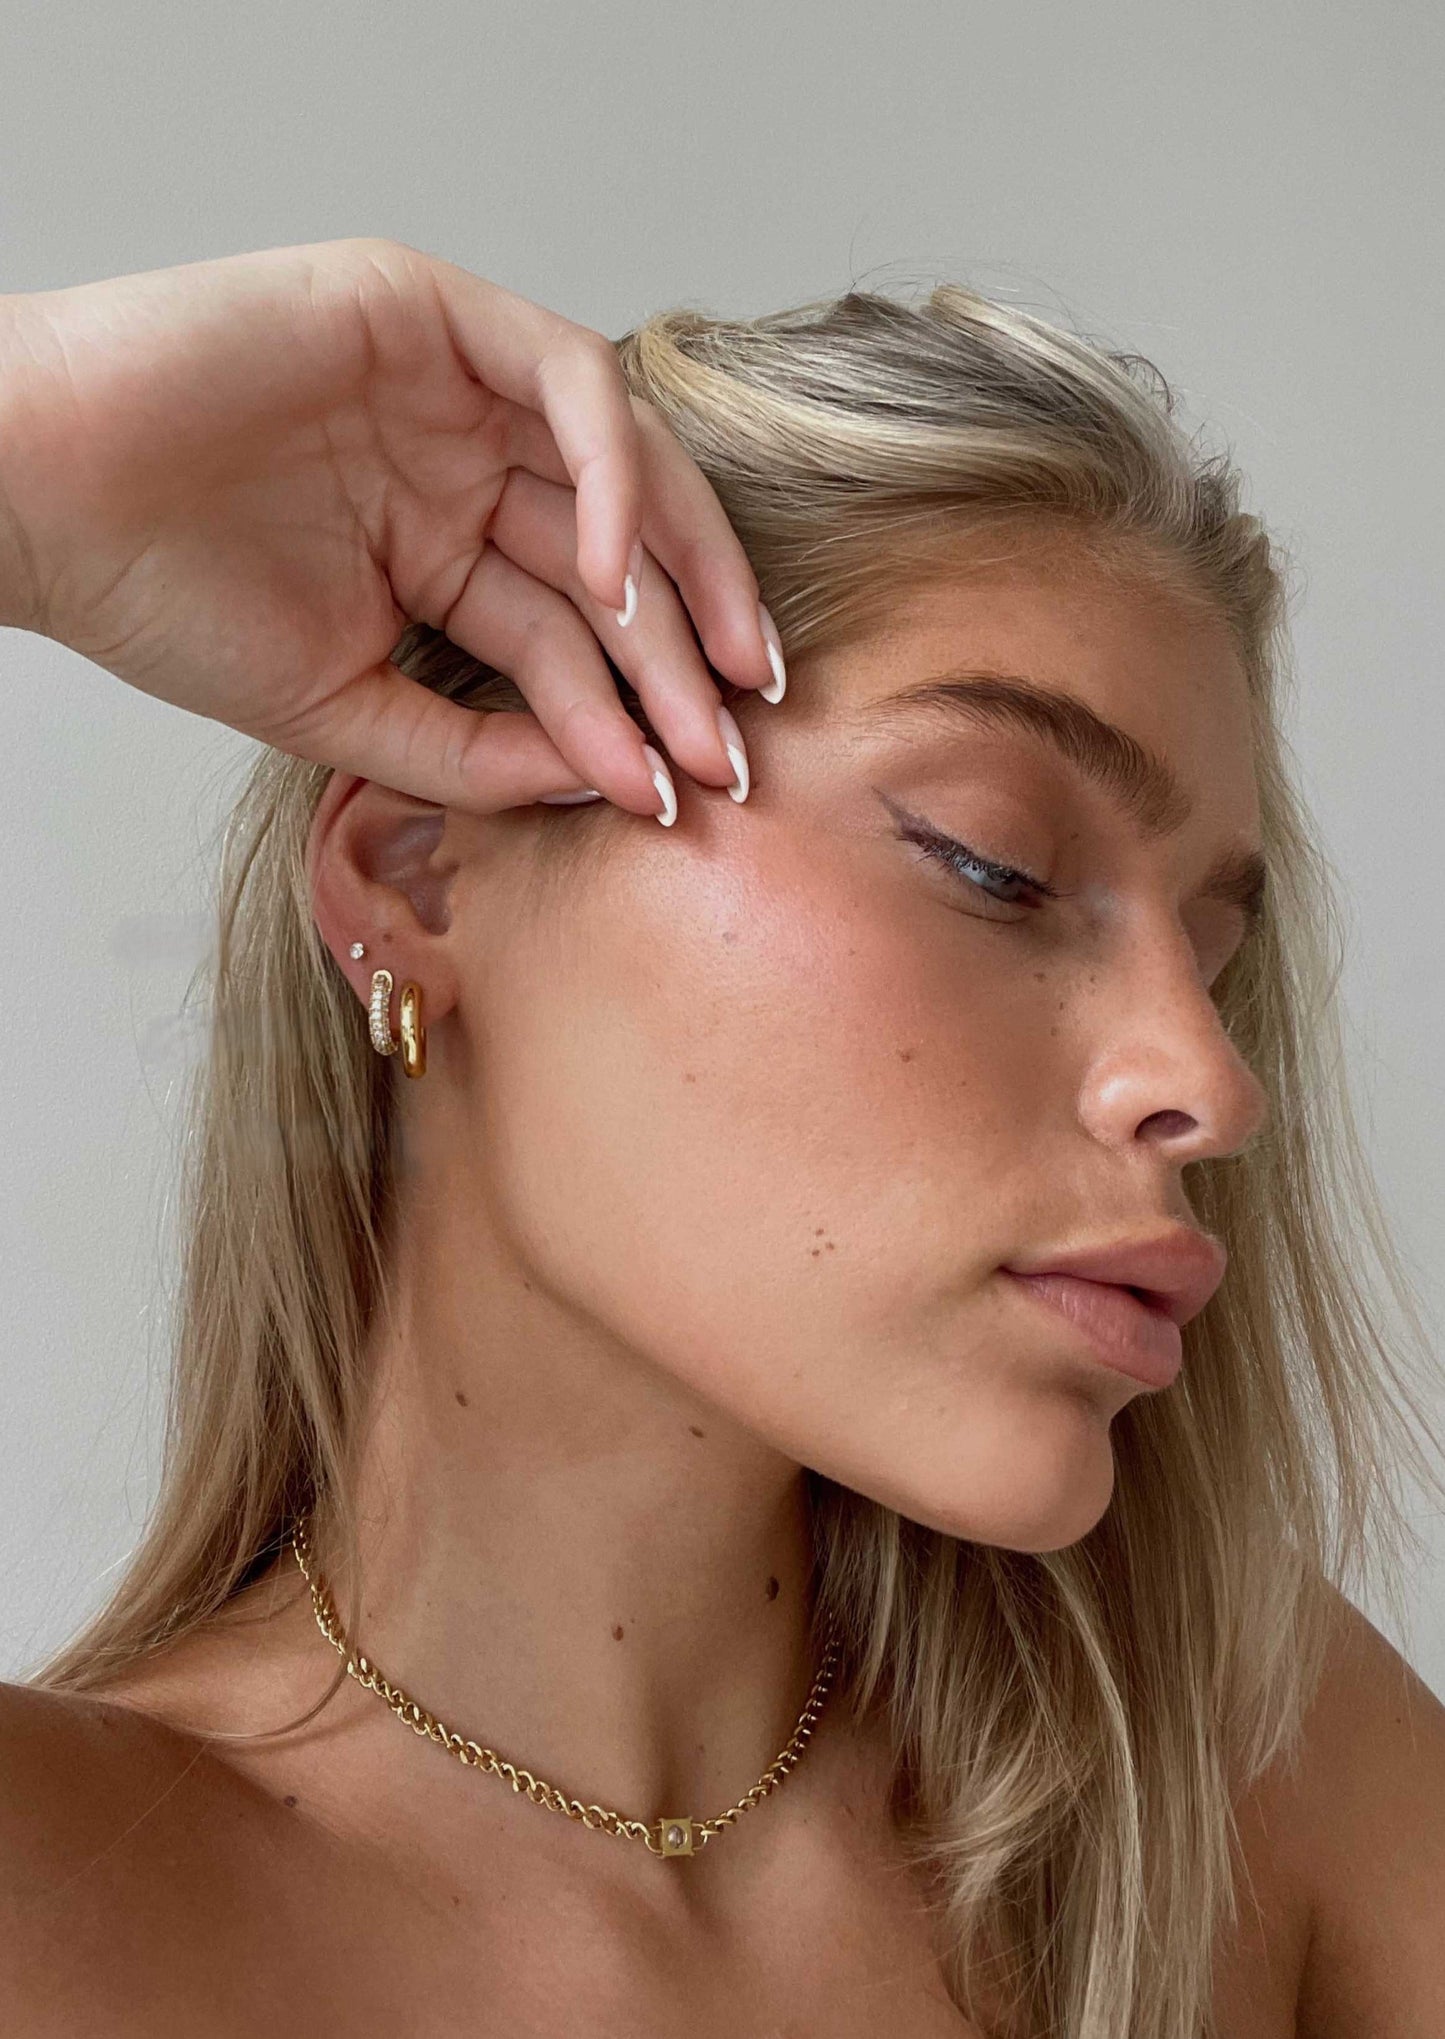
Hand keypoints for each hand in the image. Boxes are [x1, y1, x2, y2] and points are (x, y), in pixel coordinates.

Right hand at [0, 236, 785, 815]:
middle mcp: (464, 471)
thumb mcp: (343, 708)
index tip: (679, 795)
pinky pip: (564, 379)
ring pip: (621, 468)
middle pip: (616, 562)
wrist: (44, 503)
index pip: (572, 639)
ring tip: (710, 680)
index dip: (633, 714)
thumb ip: (472, 752)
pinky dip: (613, 468)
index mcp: (444, 556)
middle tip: (728, 750)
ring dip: (677, 574)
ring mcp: (453, 389)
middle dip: (682, 658)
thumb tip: (602, 782)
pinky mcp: (428, 309)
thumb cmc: (164, 600)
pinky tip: (618, 575)